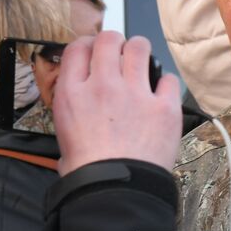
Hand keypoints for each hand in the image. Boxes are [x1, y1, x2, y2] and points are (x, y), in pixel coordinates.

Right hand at [51, 31, 181, 175]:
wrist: (115, 192)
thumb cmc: (88, 173)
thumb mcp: (62, 138)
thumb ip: (72, 112)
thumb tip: (78, 111)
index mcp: (73, 93)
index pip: (77, 47)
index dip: (87, 45)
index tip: (93, 51)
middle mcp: (103, 85)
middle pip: (108, 39)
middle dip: (114, 42)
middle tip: (119, 54)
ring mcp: (135, 93)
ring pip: (139, 47)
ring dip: (140, 51)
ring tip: (141, 63)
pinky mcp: (163, 107)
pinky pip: (168, 79)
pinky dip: (165, 84)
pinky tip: (160, 95)